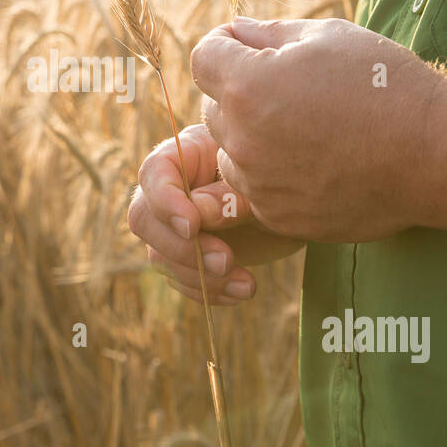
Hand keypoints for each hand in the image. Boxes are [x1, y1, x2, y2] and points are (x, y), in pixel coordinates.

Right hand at [127, 123, 305, 305]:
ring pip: (161, 256)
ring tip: (247, 286)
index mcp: (186, 155)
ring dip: (201, 276)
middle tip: (226, 262)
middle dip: (183, 247)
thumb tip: (197, 212)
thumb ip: (228, 196)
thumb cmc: (281, 180)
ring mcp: (174, 226)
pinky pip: (181, 279)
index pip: (154, 173)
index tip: (193, 226)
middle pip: (146, 219)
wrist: (300, 207)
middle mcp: (172, 190)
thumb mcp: (261, 184)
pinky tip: (240, 291)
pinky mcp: (186, 256)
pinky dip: (208, 291)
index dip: (165, 201)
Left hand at [192, 16, 442, 241]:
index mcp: (247, 86)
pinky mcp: (276, 216)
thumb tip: (233, 30)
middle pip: (214, 106)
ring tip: (306, 130)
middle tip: (293, 91)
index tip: (250, 48)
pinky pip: (255, 188)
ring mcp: (258, 183)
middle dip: (241, 93)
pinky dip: (274, 175)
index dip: (225, 46)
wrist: (434, 154)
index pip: (204, 56)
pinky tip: (317, 162)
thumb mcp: (328, 36)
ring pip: (230, 151)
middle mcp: (242, 139)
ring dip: (252, 138)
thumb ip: (268, 33)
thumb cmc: (384, 83)